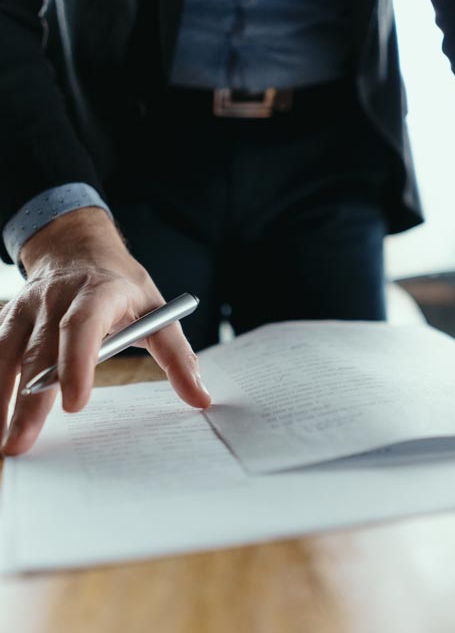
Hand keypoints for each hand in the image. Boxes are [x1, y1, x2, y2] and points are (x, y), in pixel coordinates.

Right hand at [0, 207, 210, 455]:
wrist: (79, 248)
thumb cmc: (123, 286)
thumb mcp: (158, 312)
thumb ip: (178, 356)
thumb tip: (200, 398)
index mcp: (100, 292)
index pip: (83, 326)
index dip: (77, 362)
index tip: (75, 404)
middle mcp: (57, 298)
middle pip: (39, 351)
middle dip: (29, 400)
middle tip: (22, 442)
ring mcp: (27, 307)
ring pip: (6, 354)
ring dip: (0, 398)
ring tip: (2, 442)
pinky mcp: (8, 318)